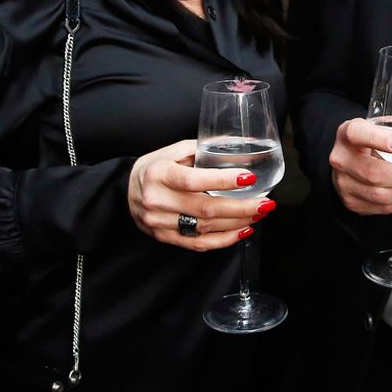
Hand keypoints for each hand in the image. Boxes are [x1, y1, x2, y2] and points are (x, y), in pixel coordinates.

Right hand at [127, 140, 271, 250]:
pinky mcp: (165, 238)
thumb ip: (203, 150)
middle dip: (241, 207)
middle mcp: (158, 200)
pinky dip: (224, 239)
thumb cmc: (155, 167)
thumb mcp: (173, 151)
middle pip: (205, 209)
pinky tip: (242, 230)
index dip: (224, 181)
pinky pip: (198, 244)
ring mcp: (160, 223)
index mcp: (159, 174)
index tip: (249, 177)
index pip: (194, 180)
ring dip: (237, 222)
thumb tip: (240, 148)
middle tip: (265, 203)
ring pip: (205, 228)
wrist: (126, 189)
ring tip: (258, 213)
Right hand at [329, 108, 391, 214]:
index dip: (379, 139)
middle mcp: (342, 158)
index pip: (358, 133)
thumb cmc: (371, 140)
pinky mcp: (351, 201)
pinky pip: (379, 208)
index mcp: (349, 133)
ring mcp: (344, 182)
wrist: (348, 159)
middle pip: (374, 173)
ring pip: (379, 194)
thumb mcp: (390, 124)